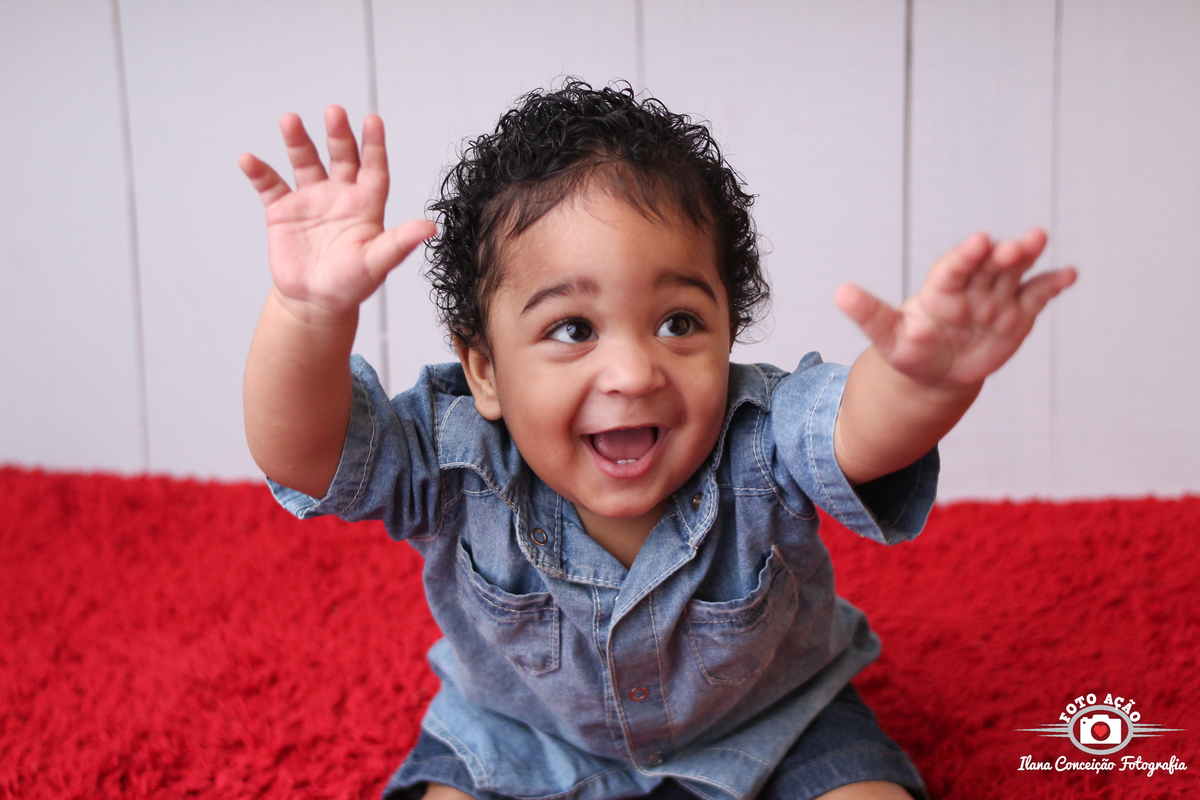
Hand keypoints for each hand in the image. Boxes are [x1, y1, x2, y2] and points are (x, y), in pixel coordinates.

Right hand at [239, 106, 435, 323]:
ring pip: (305, 162)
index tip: (373, 120)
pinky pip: (270, 185)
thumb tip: (430, 227)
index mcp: (365, 205)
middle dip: (338, 134)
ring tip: (290, 120)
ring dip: (298, 141)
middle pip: (341, 157)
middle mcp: (339, 195)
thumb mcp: (377, 263)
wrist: (315, 302)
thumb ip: (400, 242)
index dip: (374, 145)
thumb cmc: (351, 284)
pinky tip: (249, 160)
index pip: (373, 168)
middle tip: (334, 111)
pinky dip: (260, 172)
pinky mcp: (283, 211)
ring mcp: (310, 200)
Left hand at [835, 228, 1076, 388]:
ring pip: (1015, 272)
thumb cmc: (909, 350)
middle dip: (1003, 254)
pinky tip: (1070, 274)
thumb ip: (869, 314)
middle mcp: (971, 286)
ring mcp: (997, 298)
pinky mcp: (1018, 313)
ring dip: (1028, 256)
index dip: (965, 255)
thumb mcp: (887, 336)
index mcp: (941, 289)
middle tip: (1017, 245)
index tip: (977, 242)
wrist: (936, 371)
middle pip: (989, 264)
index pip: (954, 267)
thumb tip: (839, 293)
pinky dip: (1053, 284)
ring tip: (1038, 239)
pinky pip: (1037, 295)